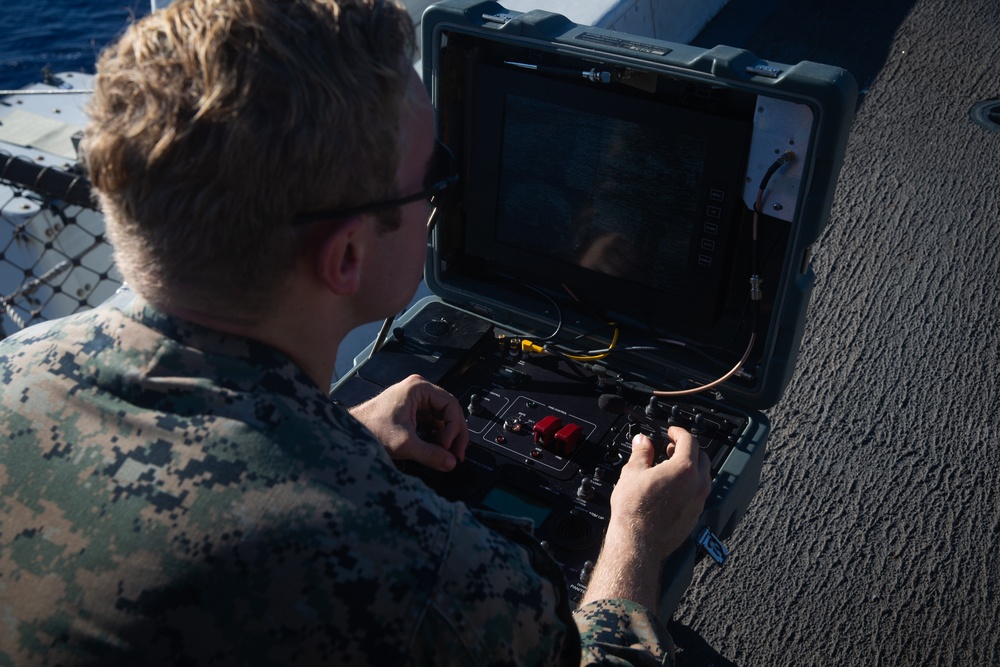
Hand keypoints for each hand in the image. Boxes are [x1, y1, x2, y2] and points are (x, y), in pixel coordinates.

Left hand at [349, 374, 468, 471]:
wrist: (350, 431)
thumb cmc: (370, 428)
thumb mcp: (404, 443)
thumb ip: (430, 454)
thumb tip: (450, 463)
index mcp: (419, 388)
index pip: (451, 406)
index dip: (454, 428)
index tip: (449, 447)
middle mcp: (419, 391)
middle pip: (449, 411)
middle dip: (454, 434)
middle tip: (456, 454)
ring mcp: (415, 401)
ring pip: (442, 418)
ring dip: (447, 436)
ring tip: (446, 454)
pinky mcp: (411, 412)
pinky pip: (432, 423)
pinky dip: (437, 437)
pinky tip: (436, 449)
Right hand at [580, 426, 709, 607]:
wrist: (638, 542)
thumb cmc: (634, 510)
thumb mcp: (632, 473)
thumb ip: (641, 453)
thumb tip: (643, 441)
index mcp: (684, 469)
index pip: (689, 440)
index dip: (678, 432)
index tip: (671, 432)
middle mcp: (697, 484)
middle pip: (702, 457)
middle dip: (688, 448)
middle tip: (671, 448)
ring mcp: (699, 502)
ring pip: (702, 476)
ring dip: (690, 467)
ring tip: (670, 467)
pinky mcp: (695, 516)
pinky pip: (698, 493)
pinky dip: (689, 484)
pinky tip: (672, 488)